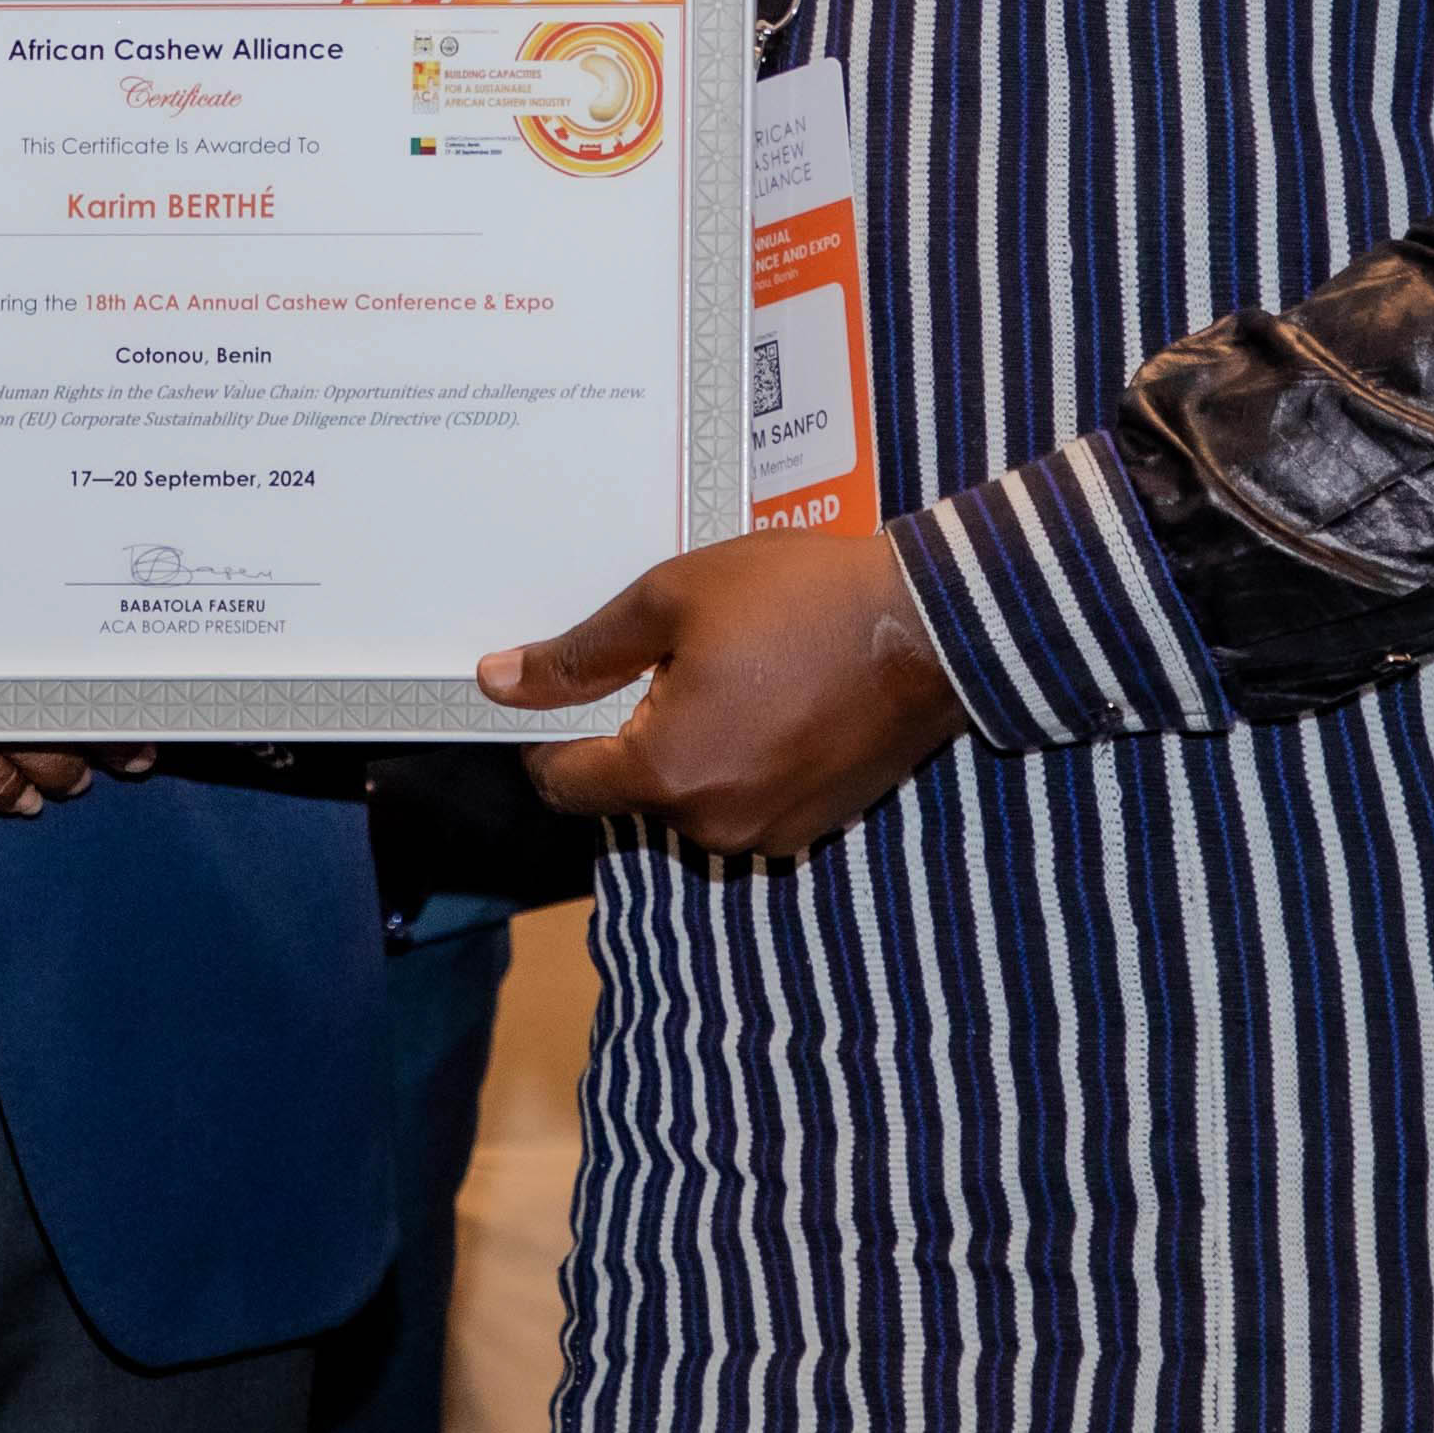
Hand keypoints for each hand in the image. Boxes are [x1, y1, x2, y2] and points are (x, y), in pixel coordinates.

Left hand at [485, 530, 962, 864]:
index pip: (562, 782)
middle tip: (672, 655)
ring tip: (732, 670)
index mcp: (666, 773)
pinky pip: (744, 800)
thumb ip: (579, 654)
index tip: (568, 685)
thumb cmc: (800, 599)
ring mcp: (768, 833)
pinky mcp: (813, 827)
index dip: (547, 732)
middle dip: (631, 730)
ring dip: (688, 746)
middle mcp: (711, 823)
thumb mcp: (672, 601)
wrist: (935, 625)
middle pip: (628, 791)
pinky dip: (741, 759)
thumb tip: (498, 682)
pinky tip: (772, 699)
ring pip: (688, 796)